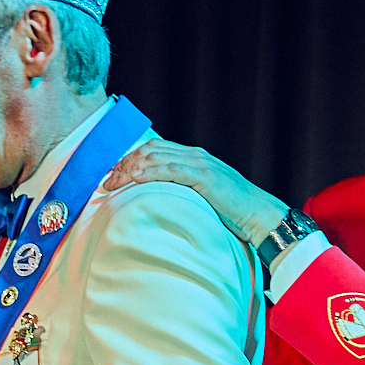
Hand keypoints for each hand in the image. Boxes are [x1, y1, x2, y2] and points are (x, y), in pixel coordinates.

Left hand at [101, 141, 288, 246]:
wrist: (259, 215)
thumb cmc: (232, 211)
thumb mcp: (202, 196)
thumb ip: (182, 189)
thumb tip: (157, 198)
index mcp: (193, 157)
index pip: (153, 149)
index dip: (128, 160)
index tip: (111, 176)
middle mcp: (195, 155)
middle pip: (149, 150)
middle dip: (123, 164)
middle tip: (105, 182)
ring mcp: (200, 164)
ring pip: (157, 157)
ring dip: (130, 169)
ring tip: (113, 182)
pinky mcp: (205, 177)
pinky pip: (172, 170)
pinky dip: (151, 172)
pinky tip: (136, 178)